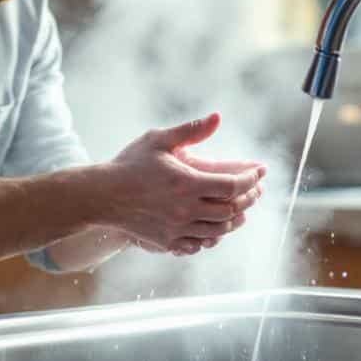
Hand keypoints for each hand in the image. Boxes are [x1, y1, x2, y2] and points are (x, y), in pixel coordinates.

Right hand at [97, 113, 264, 255]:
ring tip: (242, 209)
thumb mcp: (158, 140)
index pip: (232, 186)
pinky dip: (214, 236)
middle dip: (249, 199)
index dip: (250, 180)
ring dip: (236, 219)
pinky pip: (200, 243)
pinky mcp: (167, 241)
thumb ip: (190, 130)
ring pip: (219, 230)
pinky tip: (217, 228)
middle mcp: (185, 210)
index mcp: (187, 183)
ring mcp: (177, 229)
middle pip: (231, 210)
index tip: (259, 172)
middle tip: (256, 190)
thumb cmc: (130, 164)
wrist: (102, 196)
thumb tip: (217, 117)